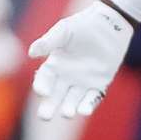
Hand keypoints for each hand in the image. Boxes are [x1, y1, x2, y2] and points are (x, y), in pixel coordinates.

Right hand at [28, 0, 135, 119]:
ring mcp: (83, 82)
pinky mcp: (99, 84)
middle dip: (49, 107)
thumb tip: (31, 53)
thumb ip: (48, 42)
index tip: (42, 91)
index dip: (42, 86)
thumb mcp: (64, 30)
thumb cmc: (83, 24)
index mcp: (54, 65)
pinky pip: (93, 98)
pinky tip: (84, 111)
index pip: (44, 80)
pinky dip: (88, 105)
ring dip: (69, 108)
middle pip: (55, 96)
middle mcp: (66, 77)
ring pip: (73, 100)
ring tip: (68, 114)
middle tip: (45, 116)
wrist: (110, 23)